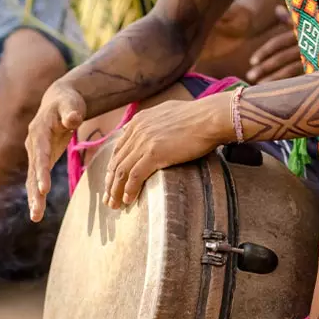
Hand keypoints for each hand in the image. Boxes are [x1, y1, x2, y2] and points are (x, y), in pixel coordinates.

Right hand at [25, 83, 85, 221]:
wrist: (58, 101)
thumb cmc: (68, 102)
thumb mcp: (71, 103)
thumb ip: (72, 111)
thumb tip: (73, 119)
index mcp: (40, 131)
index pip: (41, 153)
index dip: (42, 171)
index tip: (44, 189)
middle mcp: (33, 143)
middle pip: (33, 170)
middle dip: (34, 191)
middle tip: (37, 211)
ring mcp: (34, 152)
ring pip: (31, 178)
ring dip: (34, 198)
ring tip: (36, 217)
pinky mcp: (39, 159)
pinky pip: (35, 179)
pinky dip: (36, 194)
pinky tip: (37, 212)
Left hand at [102, 97, 225, 208]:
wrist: (210, 117)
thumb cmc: (198, 117)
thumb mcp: (167, 113)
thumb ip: (152, 122)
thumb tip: (144, 129)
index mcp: (138, 121)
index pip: (119, 149)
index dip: (113, 168)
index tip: (112, 182)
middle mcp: (137, 130)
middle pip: (116, 162)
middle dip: (110, 183)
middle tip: (108, 199)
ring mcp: (144, 142)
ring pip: (122, 171)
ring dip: (116, 190)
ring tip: (114, 205)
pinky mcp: (154, 153)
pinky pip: (135, 176)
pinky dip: (129, 190)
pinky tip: (128, 200)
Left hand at [245, 6, 302, 83]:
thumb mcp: (309, 22)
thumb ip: (291, 18)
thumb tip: (276, 9)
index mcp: (301, 32)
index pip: (279, 42)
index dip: (265, 52)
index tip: (251, 61)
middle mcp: (307, 45)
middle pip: (282, 58)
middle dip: (265, 68)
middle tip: (249, 76)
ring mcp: (313, 58)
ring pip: (290, 70)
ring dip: (273, 78)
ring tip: (258, 85)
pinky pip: (300, 78)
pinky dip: (286, 84)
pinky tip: (275, 90)